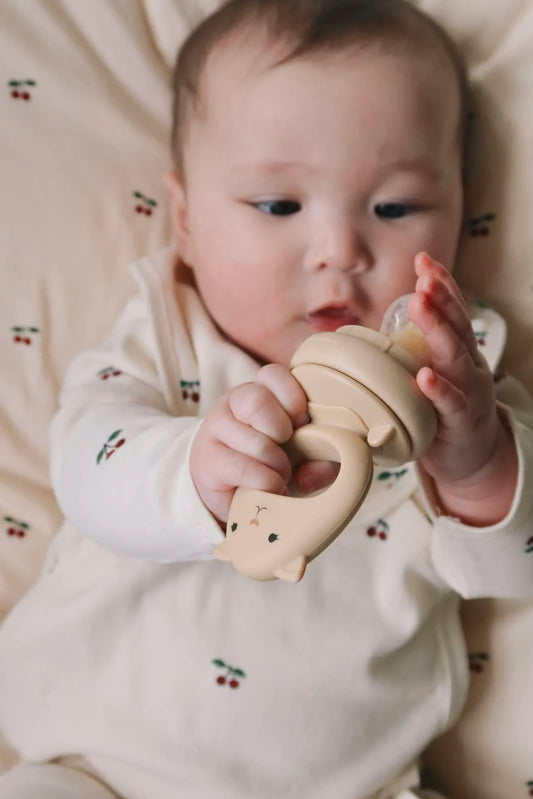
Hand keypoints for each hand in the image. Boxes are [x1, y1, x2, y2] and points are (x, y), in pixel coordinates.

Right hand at [190, 364, 308, 522]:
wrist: (234, 495)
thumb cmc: (274, 464)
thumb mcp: (306, 459)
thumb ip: (320, 461)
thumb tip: (309, 476)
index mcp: (261, 391)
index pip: (271, 374)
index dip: (292, 397)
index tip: (302, 421)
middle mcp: (233, 403)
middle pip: (256, 401)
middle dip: (280, 429)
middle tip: (287, 448)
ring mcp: (216, 429)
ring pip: (254, 440)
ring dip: (277, 465)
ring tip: (280, 475)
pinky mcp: (207, 459)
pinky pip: (243, 468)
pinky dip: (265, 482)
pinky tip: (270, 489)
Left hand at [408, 252, 516, 524]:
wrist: (470, 455)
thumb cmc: (442, 410)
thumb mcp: (429, 372)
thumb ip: (410, 351)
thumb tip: (369, 330)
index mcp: (458, 349)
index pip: (452, 310)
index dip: (441, 285)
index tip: (424, 260)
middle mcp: (468, 363)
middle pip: (456, 325)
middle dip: (439, 299)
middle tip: (422, 278)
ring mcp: (469, 390)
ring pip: (455, 356)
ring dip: (436, 329)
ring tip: (420, 305)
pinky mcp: (463, 419)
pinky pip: (451, 402)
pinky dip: (438, 388)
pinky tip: (425, 375)